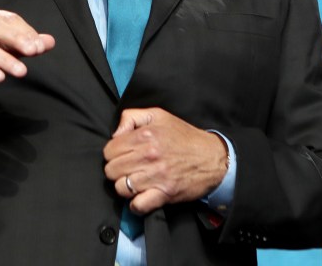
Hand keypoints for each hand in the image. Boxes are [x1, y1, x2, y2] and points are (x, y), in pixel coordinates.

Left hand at [103, 108, 227, 214]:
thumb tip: (115, 134)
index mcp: (145, 135)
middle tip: (127, 167)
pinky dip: (136, 204)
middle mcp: (148, 155)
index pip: (109, 150)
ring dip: (125, 186)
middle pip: (111, 170)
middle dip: (116, 169)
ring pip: (121, 188)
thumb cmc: (184, 136)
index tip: (121, 154)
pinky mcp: (165, 193)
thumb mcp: (157, 115)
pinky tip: (140, 196)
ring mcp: (156, 176)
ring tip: (133, 180)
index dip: (112, 153)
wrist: (212, 157)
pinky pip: (138, 205)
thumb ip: (131, 117)